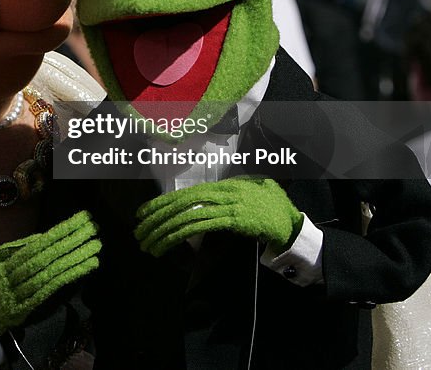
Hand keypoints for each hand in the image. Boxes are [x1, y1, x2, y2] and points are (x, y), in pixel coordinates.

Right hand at [0, 211, 100, 355]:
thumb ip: (12, 251)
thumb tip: (39, 238)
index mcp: (3, 264)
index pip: (35, 245)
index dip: (58, 233)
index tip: (79, 221)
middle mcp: (11, 277)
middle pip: (45, 257)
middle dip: (70, 241)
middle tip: (93, 228)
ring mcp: (18, 294)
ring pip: (49, 274)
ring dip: (73, 260)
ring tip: (95, 247)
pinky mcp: (24, 309)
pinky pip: (48, 291)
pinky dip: (66, 279)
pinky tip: (82, 269)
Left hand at [134, 177, 302, 256]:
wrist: (292, 223)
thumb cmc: (270, 209)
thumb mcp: (246, 194)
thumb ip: (226, 195)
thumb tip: (204, 202)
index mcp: (222, 186)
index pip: (184, 194)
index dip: (161, 203)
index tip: (142, 213)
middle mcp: (221, 192)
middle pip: (180, 203)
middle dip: (155, 218)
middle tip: (138, 231)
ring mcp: (227, 205)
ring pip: (186, 216)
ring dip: (164, 231)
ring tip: (148, 244)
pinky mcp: (234, 219)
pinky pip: (201, 225)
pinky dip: (182, 233)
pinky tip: (168, 242)